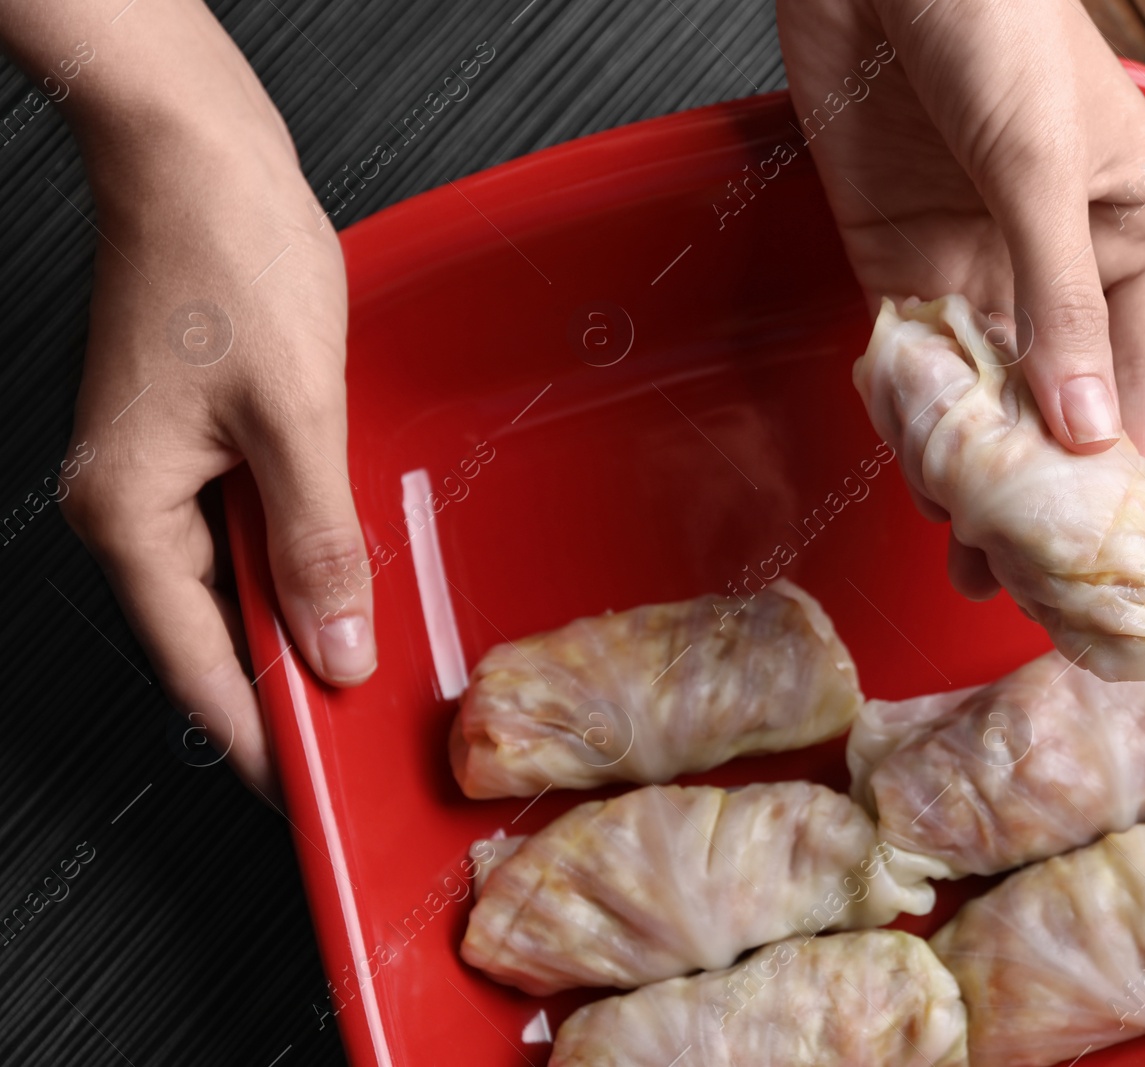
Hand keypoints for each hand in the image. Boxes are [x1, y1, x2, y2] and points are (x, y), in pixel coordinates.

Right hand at [3, 1, 376, 795]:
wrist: (202, 157)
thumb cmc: (227, 259)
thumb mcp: (295, 421)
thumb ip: (317, 546)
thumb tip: (334, 648)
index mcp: (133, 511)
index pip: (199, 664)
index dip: (259, 735)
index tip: (308, 788)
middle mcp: (133, 501)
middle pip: (213, 632)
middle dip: (285, 688)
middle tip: (356, 739)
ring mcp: (163, 471)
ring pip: (235, 584)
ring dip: (296, 626)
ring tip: (361, 672)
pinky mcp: (199, 439)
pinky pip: (248, 531)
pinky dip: (295, 564)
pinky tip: (342, 582)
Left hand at [778, 0, 1144, 596]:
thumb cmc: (992, 16)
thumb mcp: (1043, 162)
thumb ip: (1058, 298)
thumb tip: (1083, 427)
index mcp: (1135, 235)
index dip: (1136, 472)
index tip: (1123, 562)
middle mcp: (1060, 266)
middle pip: (1061, 406)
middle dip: (1043, 493)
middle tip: (1025, 583)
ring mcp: (975, 267)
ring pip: (984, 398)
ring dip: (974, 475)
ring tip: (967, 560)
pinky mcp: (897, 261)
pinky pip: (912, 361)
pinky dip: (911, 417)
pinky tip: (915, 473)